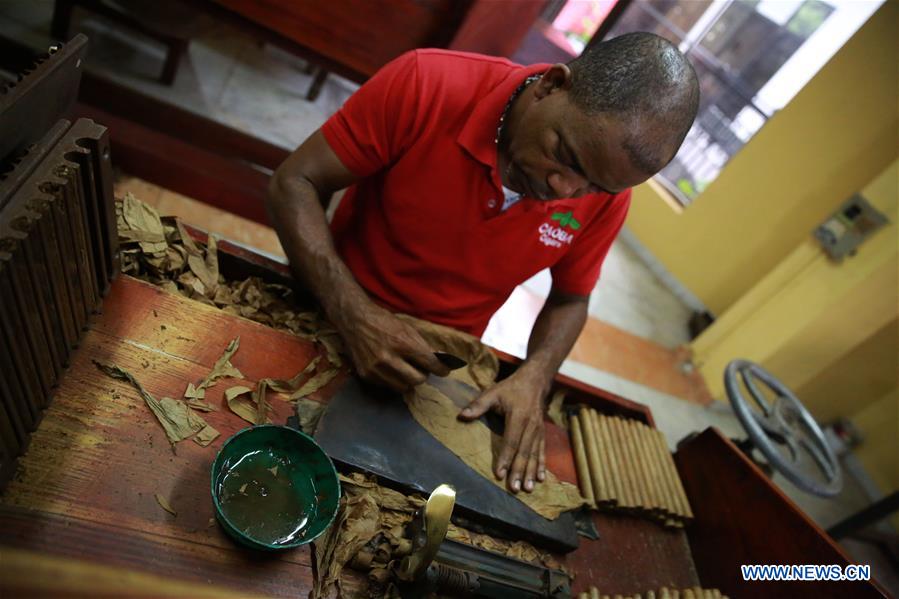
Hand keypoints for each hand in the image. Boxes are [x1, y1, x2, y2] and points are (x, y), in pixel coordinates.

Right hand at [337, 302, 448, 390]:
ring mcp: (376, 369)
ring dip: (408, 380)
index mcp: (402, 343)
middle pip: (417, 380)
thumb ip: (423, 346)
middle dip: (423, 375)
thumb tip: (440, 360)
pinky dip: (393, 379)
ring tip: (406, 369)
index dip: (440, 369)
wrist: (355, 320)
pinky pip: (388, 385)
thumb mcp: (407, 328)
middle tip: (422, 369)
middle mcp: (389, 358)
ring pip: (403, 387)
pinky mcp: (366, 375)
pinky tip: (391, 369)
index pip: (429, 363)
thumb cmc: (384, 321)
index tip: (444, 371)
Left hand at [457, 368, 548, 492]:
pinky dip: (542, 465)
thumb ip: (478, 405)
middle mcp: (530, 425)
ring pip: (534, 454)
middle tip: (514, 488)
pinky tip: (540, 478)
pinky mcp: (542, 432)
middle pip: (524, 451)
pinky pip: (542, 451)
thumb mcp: (492, 393)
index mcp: (518, 416)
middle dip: (519, 471)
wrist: (535, 381)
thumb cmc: (510, 388)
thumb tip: (461, 416)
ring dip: (530, 472)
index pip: (511, 441)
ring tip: (527, 488)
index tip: (500, 474)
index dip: (505, 458)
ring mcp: (538, 430)